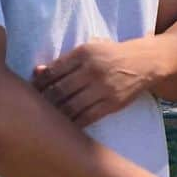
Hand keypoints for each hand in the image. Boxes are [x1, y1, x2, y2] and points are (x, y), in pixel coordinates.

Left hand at [33, 38, 150, 126]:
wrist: (145, 62)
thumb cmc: (111, 55)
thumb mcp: (90, 49)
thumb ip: (65, 61)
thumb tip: (37, 72)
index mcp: (84, 53)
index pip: (52, 71)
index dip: (38, 84)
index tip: (30, 92)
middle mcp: (93, 69)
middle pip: (58, 90)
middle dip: (43, 102)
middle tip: (33, 109)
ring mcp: (103, 88)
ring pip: (70, 106)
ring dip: (56, 115)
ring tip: (46, 119)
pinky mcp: (112, 103)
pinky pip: (87, 117)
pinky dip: (73, 123)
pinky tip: (64, 126)